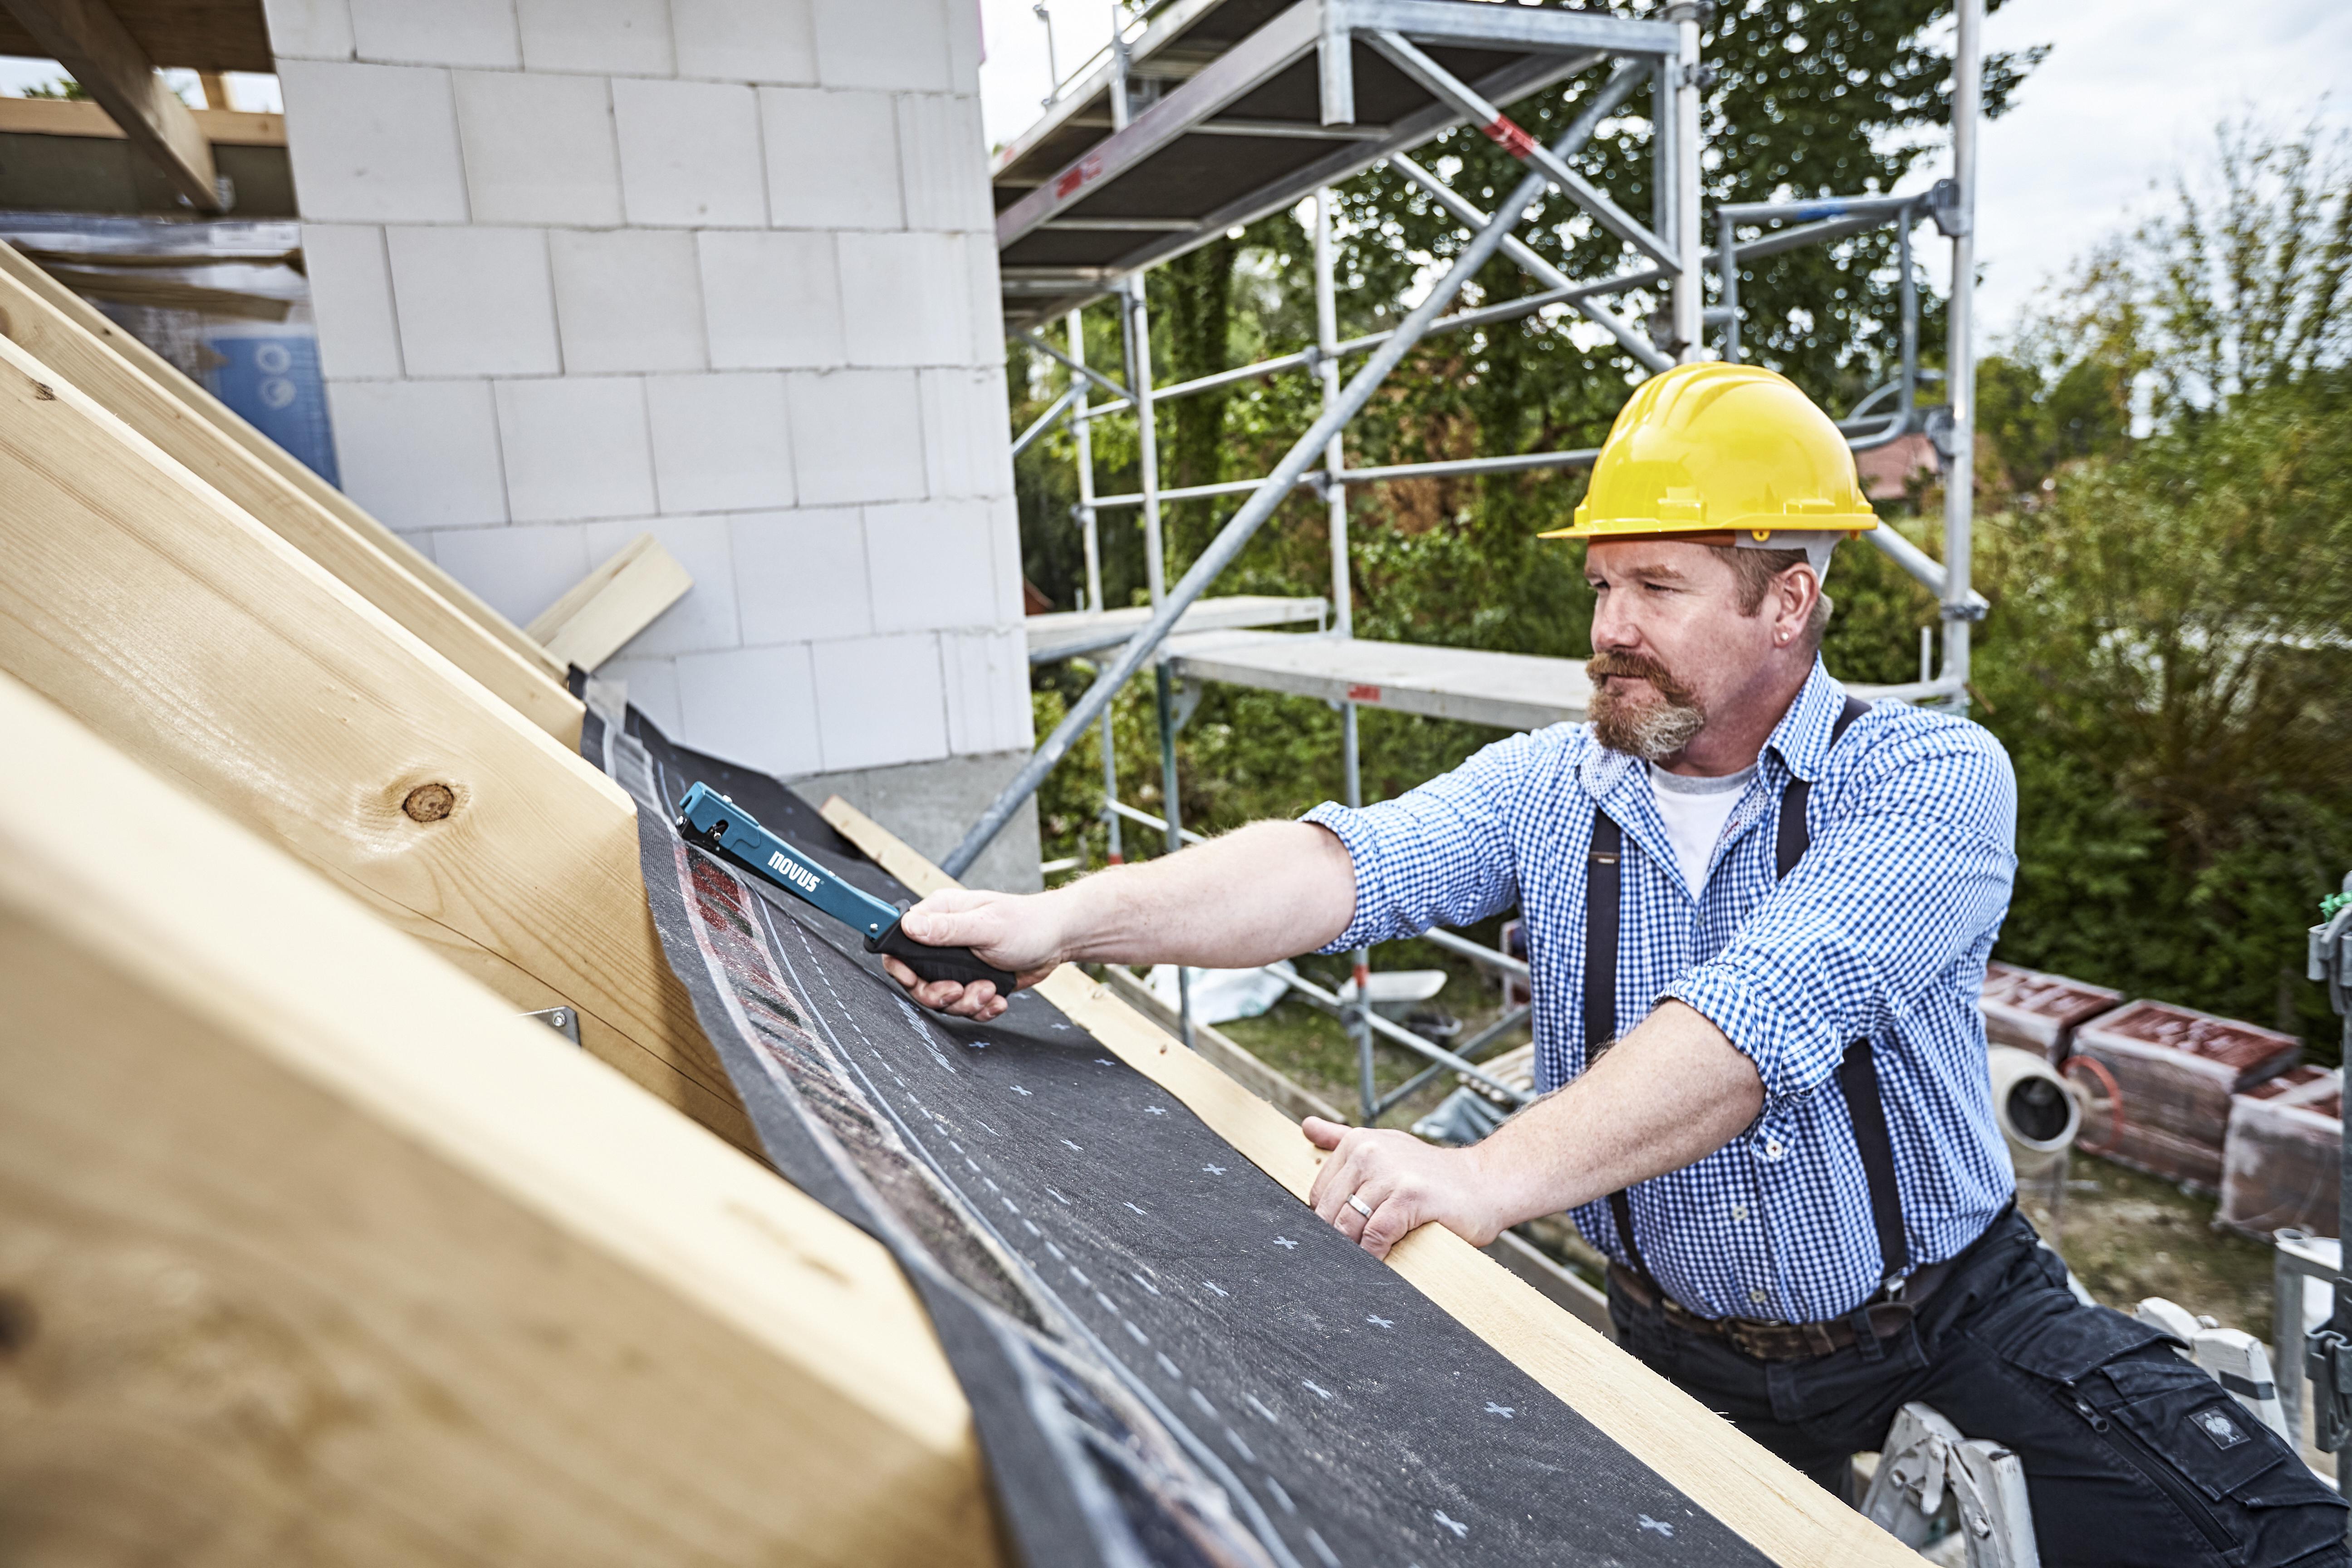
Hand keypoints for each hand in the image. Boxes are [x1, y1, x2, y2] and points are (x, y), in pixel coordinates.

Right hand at [881, 888, 1063, 1020]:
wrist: (1058, 940)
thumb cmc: (1028, 924)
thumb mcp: (987, 927)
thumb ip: (947, 929)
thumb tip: (909, 926)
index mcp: (940, 915)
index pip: (900, 942)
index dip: (901, 967)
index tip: (913, 980)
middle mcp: (943, 939)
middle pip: (917, 979)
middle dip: (939, 993)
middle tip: (962, 990)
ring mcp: (957, 962)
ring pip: (942, 997)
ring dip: (966, 1002)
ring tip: (990, 991)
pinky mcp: (973, 979)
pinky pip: (964, 1004)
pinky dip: (980, 1008)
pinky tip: (998, 999)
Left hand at [1302, 1116, 1503, 1259]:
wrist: (1484, 1183)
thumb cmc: (1431, 1174)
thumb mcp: (1385, 1145)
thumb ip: (1342, 1139)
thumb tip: (1305, 1126)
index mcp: (1358, 1142)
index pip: (1320, 1195)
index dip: (1328, 1221)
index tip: (1342, 1236)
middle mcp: (1369, 1153)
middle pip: (1330, 1212)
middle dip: (1337, 1240)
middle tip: (1348, 1258)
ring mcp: (1390, 1174)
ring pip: (1348, 1224)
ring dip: (1352, 1251)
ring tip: (1362, 1264)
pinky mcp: (1410, 1198)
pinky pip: (1375, 1235)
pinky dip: (1372, 1255)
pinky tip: (1379, 1262)